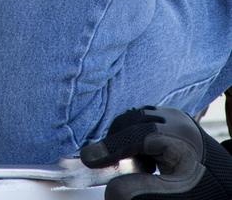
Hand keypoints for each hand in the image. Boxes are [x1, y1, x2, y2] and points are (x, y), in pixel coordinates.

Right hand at [80, 106, 231, 199]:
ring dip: (127, 141)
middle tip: (107, 165)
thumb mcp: (171, 194)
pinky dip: (137, 139)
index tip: (87, 159)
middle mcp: (174, 118)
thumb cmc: (199, 188)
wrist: (224, 180)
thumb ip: (140, 190)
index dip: (109, 147)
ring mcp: (173, 115)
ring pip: (135, 120)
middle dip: (116, 143)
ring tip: (141, 168)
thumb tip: (110, 190)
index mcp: (177, 135)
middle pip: (131, 122)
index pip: (135, 136)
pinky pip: (144, 122)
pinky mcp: (171, 119)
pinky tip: (147, 161)